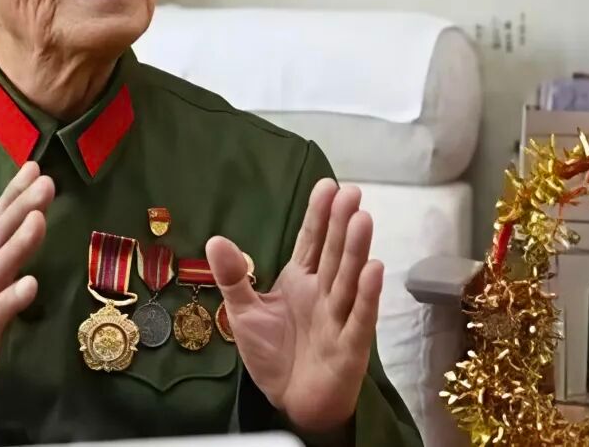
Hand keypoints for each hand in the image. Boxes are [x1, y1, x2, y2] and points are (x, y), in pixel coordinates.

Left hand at [205, 181, 382, 440]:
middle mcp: (324, 293)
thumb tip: (215, 239)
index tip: (328, 185)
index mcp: (300, 280)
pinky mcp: (350, 346)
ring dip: (356, 250)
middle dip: (341, 224)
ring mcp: (339, 318)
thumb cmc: (273, 355)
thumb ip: (233, 277)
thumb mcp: (243, 312)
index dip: (319, 215)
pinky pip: (359, 318)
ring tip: (362, 219)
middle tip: (351, 192)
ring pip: (348, 279)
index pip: (311, 241)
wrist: (290, 402)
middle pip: (333, 253)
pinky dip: (366, 295)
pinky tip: (374, 269)